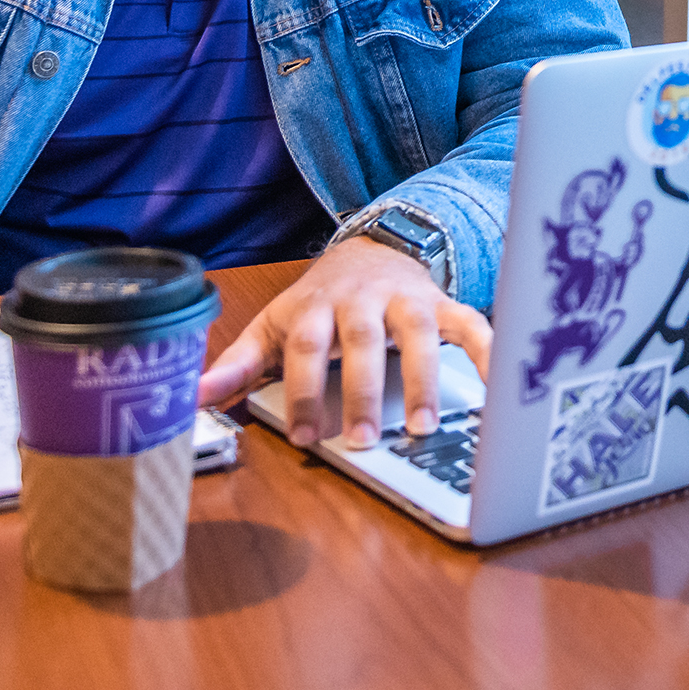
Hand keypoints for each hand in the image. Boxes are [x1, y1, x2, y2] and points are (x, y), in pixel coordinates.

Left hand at [197, 236, 492, 447]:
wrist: (372, 248)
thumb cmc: (320, 300)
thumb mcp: (273, 326)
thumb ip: (239, 363)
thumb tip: (193, 397)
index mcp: (315, 307)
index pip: (306, 347)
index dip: (305, 389)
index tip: (306, 436)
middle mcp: (361, 299)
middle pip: (360, 341)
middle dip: (362, 391)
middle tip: (363, 441)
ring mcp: (406, 300)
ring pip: (416, 334)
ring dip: (420, 380)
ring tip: (423, 427)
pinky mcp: (442, 303)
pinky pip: (470, 323)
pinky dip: (485, 350)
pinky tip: (495, 383)